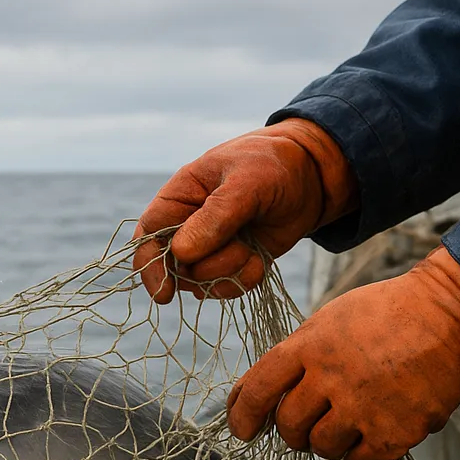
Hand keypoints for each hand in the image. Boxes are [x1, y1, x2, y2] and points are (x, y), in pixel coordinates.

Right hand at [132, 119, 357, 303]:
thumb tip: (181, 252)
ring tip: (251, 248)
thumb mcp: (246, 182)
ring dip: (229, 273)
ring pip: (201, 283)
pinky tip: (259, 259)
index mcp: (178, 198)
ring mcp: (209, 248)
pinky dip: (244, 280)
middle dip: (206, 269)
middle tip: (238, 249)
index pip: (148, 237)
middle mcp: (187, 226)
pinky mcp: (232, 264)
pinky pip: (226, 288)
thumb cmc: (273, 166)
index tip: (163, 293)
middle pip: (174, 269)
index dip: (150, 267)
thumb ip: (215, 217)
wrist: (312, 177)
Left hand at [226, 246, 459, 459]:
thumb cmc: (387, 314)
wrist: (455, 310)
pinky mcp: (395, 432)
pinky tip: (373, 433)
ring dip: (329, 442)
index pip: (257, 390)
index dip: (242, 416)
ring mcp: (364, 407)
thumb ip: (294, 357)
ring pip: (321, 449)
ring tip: (351, 420)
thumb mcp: (330, 319)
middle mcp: (332, 378)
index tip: (243, 431)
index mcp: (309, 345)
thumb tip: (253, 397)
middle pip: (289, 427)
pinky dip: (360, 456)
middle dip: (292, 431)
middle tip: (310, 423)